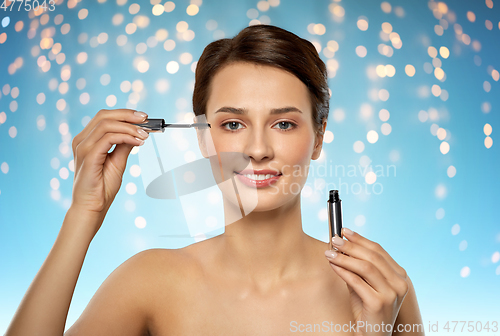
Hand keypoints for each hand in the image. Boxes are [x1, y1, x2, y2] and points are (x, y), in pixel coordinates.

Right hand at [70, 109, 149, 227]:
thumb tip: (136, 132)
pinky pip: (108, 138)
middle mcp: (81, 140)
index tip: (144, 119)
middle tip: (146, 119)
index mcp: (86, 140)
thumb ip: (124, 145)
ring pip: (107, 124)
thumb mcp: (117, 161)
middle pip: (104, 115)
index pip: (104, 117)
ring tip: (145, 135)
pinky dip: (126, 137)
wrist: (92, 207)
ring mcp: (83, 147)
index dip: (125, 114)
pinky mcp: (88, 156)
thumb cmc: (102, 187)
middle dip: (128, 115)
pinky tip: (138, 142)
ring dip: (129, 127)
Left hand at [324, 228, 408, 335]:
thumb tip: (341, 246)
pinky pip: (357, 282)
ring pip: (365, 267)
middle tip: (334, 239)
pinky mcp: (379, 303)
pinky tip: (333, 265)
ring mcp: (391, 293)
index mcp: (399, 276)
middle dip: (351, 246)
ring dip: (345, 257)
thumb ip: (357, 267)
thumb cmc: (367, 310)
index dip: (361, 239)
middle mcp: (399, 283)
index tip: (345, 231)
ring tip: (329, 252)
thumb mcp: (365, 284)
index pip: (379, 251)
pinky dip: (343, 271)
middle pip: (372, 256)